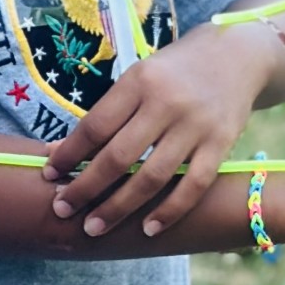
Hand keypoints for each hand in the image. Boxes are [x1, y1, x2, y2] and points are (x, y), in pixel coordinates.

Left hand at [44, 27, 265, 239]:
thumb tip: (60, 151)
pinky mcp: (221, 145)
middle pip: (119, 156)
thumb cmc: (175, 71)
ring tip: (95, 228)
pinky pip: (192, 185)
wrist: (236, 55)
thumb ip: (107, 113)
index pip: (96, 126)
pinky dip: (169, 211)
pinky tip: (148, 229)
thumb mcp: (139, 77)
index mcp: (139, 81)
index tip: (48, 175)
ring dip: (119, 207)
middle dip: (86, 188)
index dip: (69, 154)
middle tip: (62, 210)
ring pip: (152, 177)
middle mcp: (166, 103)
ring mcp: (195, 126)